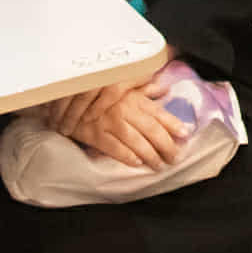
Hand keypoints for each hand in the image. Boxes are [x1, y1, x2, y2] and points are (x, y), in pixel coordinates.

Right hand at [48, 78, 187, 168]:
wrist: (66, 98)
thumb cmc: (97, 92)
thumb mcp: (122, 86)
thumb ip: (143, 89)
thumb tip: (163, 89)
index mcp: (133, 97)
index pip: (159, 113)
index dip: (174, 125)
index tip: (185, 135)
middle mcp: (125, 110)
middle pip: (152, 130)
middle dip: (167, 146)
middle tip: (175, 158)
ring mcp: (110, 123)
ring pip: (137, 142)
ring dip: (151, 156)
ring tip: (160, 165)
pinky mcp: (95, 135)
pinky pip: (114, 148)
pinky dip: (127, 156)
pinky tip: (137, 163)